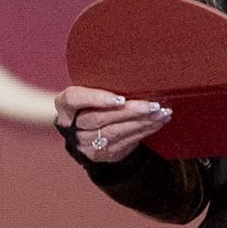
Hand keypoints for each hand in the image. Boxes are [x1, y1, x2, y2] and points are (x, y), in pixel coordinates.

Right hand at [55, 85, 170, 161]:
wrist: (90, 134)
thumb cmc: (94, 104)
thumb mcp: (91, 93)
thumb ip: (102, 85)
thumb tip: (136, 74)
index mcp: (65, 106)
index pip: (73, 99)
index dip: (95, 98)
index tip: (119, 98)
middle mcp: (72, 126)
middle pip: (100, 117)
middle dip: (130, 111)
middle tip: (153, 104)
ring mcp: (86, 143)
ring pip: (115, 131)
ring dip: (142, 121)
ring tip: (161, 112)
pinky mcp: (103, 154)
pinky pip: (126, 141)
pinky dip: (145, 130)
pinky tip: (158, 122)